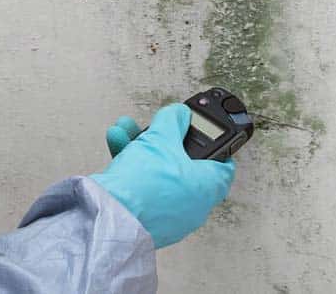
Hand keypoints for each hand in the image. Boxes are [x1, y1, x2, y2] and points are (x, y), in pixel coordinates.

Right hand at [91, 104, 236, 248]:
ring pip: (159, 173)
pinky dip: (132, 169)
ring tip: (125, 130)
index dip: (215, 143)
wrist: (112, 217)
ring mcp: (170, 216)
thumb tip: (179, 114)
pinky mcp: (148, 221)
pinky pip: (144, 188)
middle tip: (154, 127)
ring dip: (141, 148)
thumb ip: (173, 120)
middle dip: (162, 139)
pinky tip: (117, 146)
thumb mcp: (161, 137)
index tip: (203, 132)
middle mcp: (194, 205)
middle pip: (183, 163)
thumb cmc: (146, 182)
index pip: (223, 163)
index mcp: (208, 186)